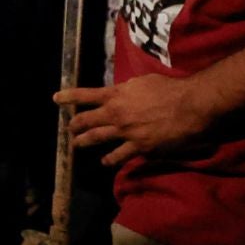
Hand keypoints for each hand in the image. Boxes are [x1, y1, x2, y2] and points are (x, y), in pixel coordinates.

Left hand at [57, 74, 213, 165]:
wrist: (189, 106)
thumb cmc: (169, 89)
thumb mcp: (142, 82)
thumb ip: (127, 88)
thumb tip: (120, 92)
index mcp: (116, 94)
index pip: (86, 95)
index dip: (69, 96)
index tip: (55, 98)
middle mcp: (116, 113)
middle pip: (87, 120)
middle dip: (75, 125)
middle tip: (69, 128)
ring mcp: (125, 131)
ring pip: (97, 138)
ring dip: (84, 142)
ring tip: (76, 145)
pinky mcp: (138, 147)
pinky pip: (119, 156)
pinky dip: (110, 159)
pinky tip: (105, 162)